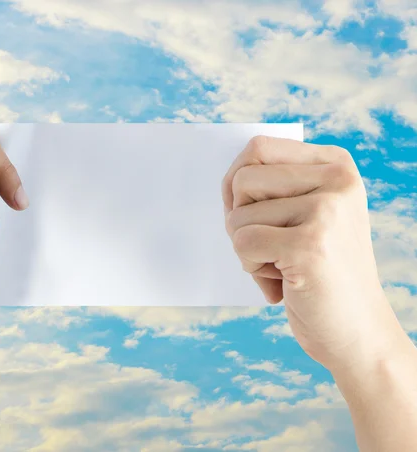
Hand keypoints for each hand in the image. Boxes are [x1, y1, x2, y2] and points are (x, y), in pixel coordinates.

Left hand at [222, 136, 401, 372]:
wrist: (358, 331)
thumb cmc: (321, 271)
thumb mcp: (308, 215)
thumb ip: (274, 188)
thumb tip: (228, 179)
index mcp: (336, 165)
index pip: (257, 148)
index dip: (237, 183)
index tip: (251, 212)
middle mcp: (336, 180)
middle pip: (242, 179)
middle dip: (240, 220)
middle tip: (271, 246)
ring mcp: (326, 211)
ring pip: (237, 216)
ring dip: (247, 250)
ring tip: (284, 266)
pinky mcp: (310, 245)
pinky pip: (242, 244)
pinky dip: (252, 269)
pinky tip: (285, 282)